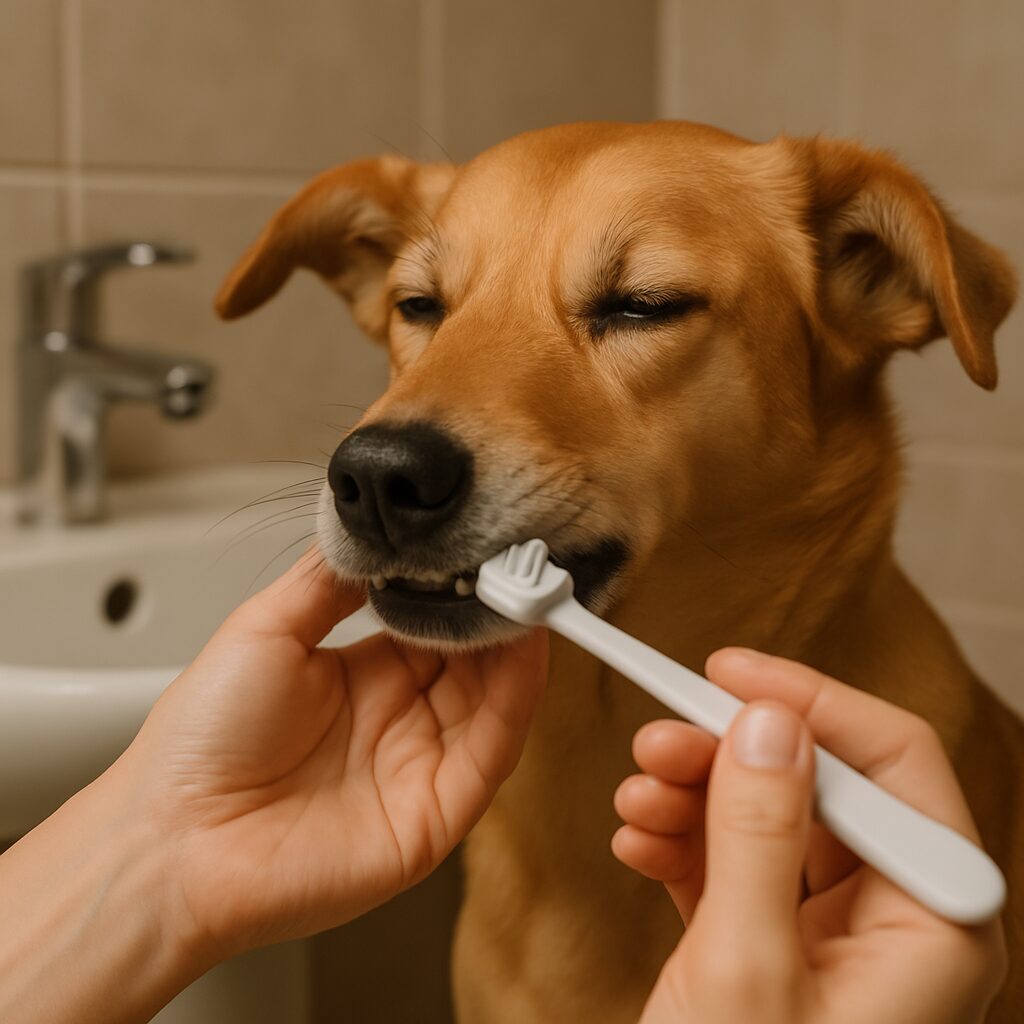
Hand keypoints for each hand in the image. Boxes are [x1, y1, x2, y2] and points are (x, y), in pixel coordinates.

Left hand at [120, 548, 547, 959]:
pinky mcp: (435, 815)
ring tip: (535, 592)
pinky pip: (490, 753)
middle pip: (474, 660)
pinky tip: (525, 650)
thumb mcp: (266, 629)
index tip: (489, 543)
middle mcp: (399, 719)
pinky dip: (517, 700)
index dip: (465, 586)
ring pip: (493, 701)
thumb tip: (374, 535)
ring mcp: (421, 767)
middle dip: (501, 610)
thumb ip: (329, 582)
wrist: (172, 839)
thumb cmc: (200, 741)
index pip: (437, 625)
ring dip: (518, 648)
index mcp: (364, 676)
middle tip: (527, 561)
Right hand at [612, 648, 1005, 1023]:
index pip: (892, 764)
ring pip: (768, 817)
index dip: (809, 703)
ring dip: (693, 795)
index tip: (728, 672)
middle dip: (727, 756)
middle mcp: (894, 919)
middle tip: (655, 742)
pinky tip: (639, 837)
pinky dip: (683, 841)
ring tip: (633, 798)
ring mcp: (833, 934)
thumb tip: (771, 721)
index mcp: (933, 922)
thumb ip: (762, 833)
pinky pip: (735, 861)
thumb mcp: (746, 967)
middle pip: (818, 785)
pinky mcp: (776, 945)